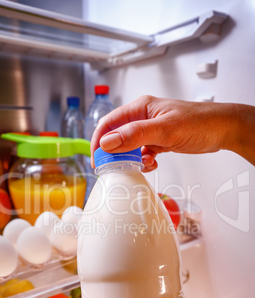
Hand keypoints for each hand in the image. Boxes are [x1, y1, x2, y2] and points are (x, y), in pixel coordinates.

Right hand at [91, 96, 254, 169]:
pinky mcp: (159, 140)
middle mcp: (143, 117)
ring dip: (130, 158)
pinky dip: (143, 161)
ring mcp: (151, 129)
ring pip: (129, 146)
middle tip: (115, 168)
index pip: (109, 123)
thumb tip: (108, 142)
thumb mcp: (165, 129)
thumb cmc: (199, 122)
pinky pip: (142, 152)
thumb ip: (135, 135)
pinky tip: (152, 163)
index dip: (99, 141)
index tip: (97, 160)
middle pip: (117, 136)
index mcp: (140, 107)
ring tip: (141, 165)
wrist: (222, 129)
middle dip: (114, 153)